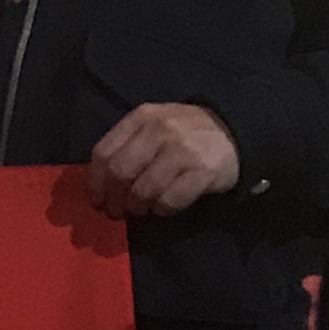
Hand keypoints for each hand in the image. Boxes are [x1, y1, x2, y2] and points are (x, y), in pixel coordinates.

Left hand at [82, 101, 238, 217]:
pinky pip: (170, 201)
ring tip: (141, 210)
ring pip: (143, 190)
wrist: (233, 131)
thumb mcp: (153, 126)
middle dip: (113, 199)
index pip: (103, 153)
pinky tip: (164, 207)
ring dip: (137, 207)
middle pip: (120, 173)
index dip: (95, 183)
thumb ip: (127, 146)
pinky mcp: (202, 171)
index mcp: (141, 118)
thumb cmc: (184, 133)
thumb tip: (100, 184)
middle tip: (117, 212)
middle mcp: (159, 130)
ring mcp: (182, 150)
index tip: (97, 200)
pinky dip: (162, 210)